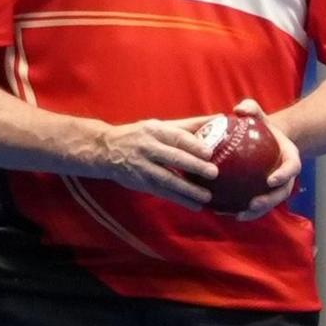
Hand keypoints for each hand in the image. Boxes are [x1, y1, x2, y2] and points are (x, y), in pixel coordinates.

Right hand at [97, 116, 220, 205]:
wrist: (105, 150)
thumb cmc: (141, 136)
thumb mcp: (160, 126)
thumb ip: (188, 126)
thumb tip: (220, 119)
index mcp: (155, 130)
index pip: (176, 137)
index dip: (193, 145)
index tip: (209, 152)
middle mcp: (148, 147)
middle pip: (173, 158)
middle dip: (194, 166)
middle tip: (214, 173)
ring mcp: (143, 167)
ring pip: (168, 179)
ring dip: (188, 189)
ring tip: (206, 196)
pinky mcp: (140, 183)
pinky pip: (162, 192)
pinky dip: (179, 200)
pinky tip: (195, 205)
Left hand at [236, 99, 305, 219]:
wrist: (264, 141)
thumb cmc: (261, 127)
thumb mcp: (258, 114)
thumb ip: (251, 108)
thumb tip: (239, 110)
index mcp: (289, 158)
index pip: (292, 168)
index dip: (284, 176)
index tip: (270, 180)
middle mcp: (285, 176)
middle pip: (282, 193)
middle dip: (269, 201)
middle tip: (253, 204)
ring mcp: (275, 187)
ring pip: (268, 203)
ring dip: (255, 212)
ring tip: (238, 215)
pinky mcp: (262, 193)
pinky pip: (253, 205)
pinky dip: (241, 210)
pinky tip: (224, 213)